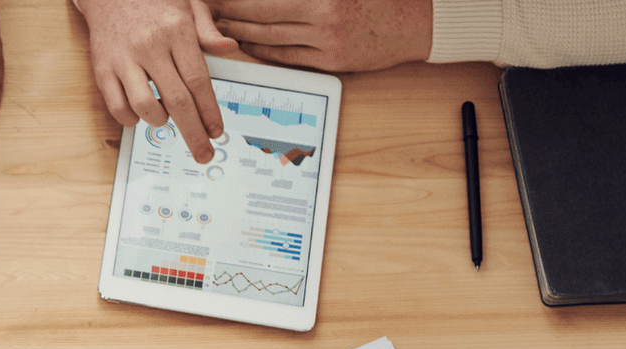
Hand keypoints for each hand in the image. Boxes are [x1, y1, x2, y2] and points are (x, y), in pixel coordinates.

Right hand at [73, 0, 234, 163]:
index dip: (210, 111)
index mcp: (176, 31)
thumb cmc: (152, 1)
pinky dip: (130, 119)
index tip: (217, 131)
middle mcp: (151, 47)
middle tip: (203, 153)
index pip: (198, 81)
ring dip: (160, 121)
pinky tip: (139, 114)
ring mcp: (124, 60)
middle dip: (193, 133)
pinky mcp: (103, 70)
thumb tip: (230, 50)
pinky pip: (117, 106)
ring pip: (146, 106)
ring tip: (165, 119)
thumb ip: (208, 31)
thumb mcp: (188, 6)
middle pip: (177, 101)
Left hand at [208, 0, 431, 70]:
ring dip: (239, 32)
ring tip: (218, 25)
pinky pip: (286, 57)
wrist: (418, 20)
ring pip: (269, 39)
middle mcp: (323, 17)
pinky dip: (262, 50)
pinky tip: (246, 43)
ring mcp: (326, 42)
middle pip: (261, 17)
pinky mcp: (331, 62)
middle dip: (229, 13)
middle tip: (207, 9)